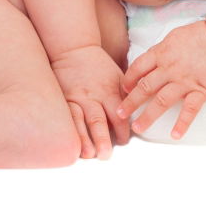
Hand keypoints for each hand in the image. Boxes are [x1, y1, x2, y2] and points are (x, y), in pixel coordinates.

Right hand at [50, 45, 131, 159]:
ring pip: (79, 121)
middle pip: (98, 120)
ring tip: (88, 153)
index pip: (118, 115)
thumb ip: (127, 94)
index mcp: (108, 91)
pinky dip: (68, 131)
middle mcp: (92, 97)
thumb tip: (143, 109)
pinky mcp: (63, 100)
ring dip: (83, 139)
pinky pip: (65, 118)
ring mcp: (75, 99)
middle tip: (106, 155)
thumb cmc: (99, 66)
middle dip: (102, 138)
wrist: (74, 50)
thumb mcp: (118, 76)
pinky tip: (69, 144)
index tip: (124, 141)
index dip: (122, 130)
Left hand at [117, 21, 205, 139]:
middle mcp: (169, 68)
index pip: (138, 68)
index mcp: (162, 53)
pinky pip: (189, 110)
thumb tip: (151, 59)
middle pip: (145, 87)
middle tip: (120, 114)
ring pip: (161, 101)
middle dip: (130, 102)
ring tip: (137, 128)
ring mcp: (184, 81)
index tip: (123, 90)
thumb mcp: (174, 36)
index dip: (128, 80)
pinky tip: (175, 135)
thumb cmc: (200, 34)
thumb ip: (161, 50)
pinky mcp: (200, 90)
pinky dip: (182, 123)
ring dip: (148, 116)